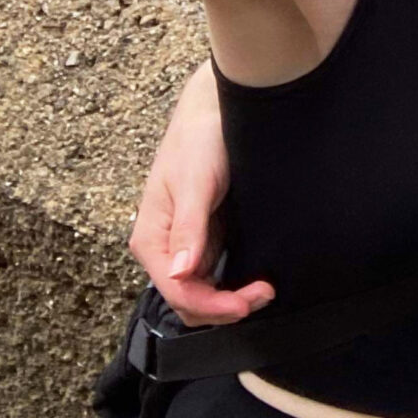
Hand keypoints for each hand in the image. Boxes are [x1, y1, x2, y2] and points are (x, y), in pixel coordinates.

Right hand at [128, 62, 273, 325]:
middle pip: (188, 299)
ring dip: (229, 300)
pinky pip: (214, 274)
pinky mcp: (205, 237)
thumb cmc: (200, 139)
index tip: (247, 304)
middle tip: (265, 293)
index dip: (211, 306)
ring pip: (201, 292)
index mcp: (152, 239)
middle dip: (223, 307)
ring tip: (265, 290)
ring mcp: (185, 245)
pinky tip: (255, 278)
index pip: (177, 292)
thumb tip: (179, 273)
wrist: (215, 109)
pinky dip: (232, 284)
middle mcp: (164, 248)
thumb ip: (188, 228)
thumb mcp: (196, 183)